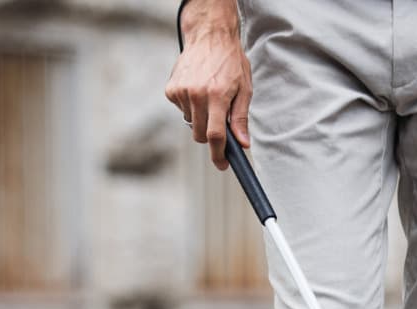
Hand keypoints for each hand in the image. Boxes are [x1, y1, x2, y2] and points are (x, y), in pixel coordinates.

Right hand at [164, 0, 250, 170]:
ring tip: (209, 96)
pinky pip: (182, 110)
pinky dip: (190, 107)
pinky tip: (197, 90)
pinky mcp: (171, 89)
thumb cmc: (231, 62)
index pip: (216, 135)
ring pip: (191, 123)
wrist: (209, 35)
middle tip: (221, 122)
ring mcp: (181, 92)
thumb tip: (243, 143)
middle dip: (211, 136)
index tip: (223, 164)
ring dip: (201, 118)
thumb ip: (241, 118)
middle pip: (201, 134)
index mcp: (217, 96)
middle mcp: (196, 95)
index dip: (219, 154)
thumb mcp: (244, 88)